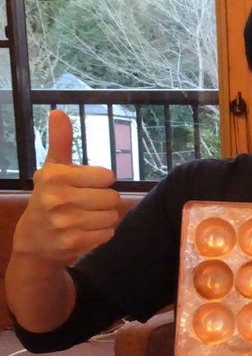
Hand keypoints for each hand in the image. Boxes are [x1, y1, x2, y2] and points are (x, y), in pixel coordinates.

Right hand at [13, 110, 119, 263]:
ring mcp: (65, 223)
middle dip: (104, 200)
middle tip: (87, 203)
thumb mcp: (52, 169)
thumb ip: (60, 142)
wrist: (34, 240)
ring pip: (112, 216)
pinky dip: (102, 233)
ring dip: (104, 217)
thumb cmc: (48, 198)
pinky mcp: (73, 243)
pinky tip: (86, 231)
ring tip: (86, 217)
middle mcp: (58, 199)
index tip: (88, 184)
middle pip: (112, 197)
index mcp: (55, 177)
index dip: (101, 180)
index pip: (107, 176)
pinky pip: (108, 233)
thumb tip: (58, 112)